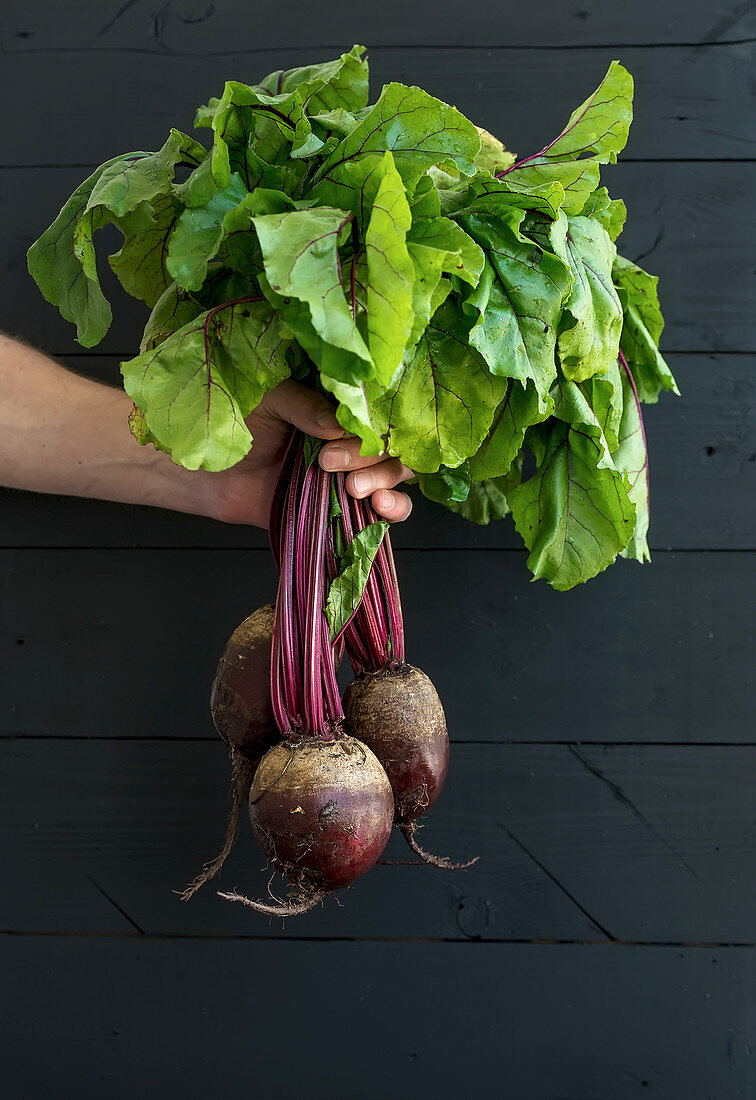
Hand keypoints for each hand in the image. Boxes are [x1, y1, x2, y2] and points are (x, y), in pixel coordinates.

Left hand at [197, 381, 413, 529]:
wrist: (211, 473)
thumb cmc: (235, 426)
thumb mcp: (267, 399)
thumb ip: (302, 405)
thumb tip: (338, 425)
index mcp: (339, 403)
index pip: (377, 409)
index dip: (367, 424)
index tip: (336, 436)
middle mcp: (352, 436)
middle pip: (390, 444)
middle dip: (368, 458)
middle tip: (328, 462)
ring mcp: (353, 471)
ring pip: (396, 474)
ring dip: (384, 481)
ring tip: (353, 489)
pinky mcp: (347, 505)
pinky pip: (388, 508)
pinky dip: (395, 508)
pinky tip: (380, 506)